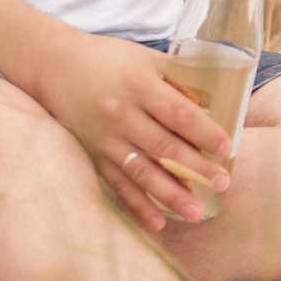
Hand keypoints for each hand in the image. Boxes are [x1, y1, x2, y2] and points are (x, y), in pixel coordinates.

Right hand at [36, 34, 234, 229]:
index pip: (179, 113)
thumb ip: (178, 75)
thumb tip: (218, 96)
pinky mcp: (93, 155)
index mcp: (139, 85)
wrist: (53, 66)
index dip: (204, 132)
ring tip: (196, 212)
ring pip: (142, 172)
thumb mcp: (144, 58)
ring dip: (171, 194)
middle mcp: (122, 114)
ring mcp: (105, 139)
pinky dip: (138, 206)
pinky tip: (158, 222)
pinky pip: (119, 184)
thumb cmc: (109, 59)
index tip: (227, 147)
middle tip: (223, 183)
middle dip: (196, 167)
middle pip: (164, 147)